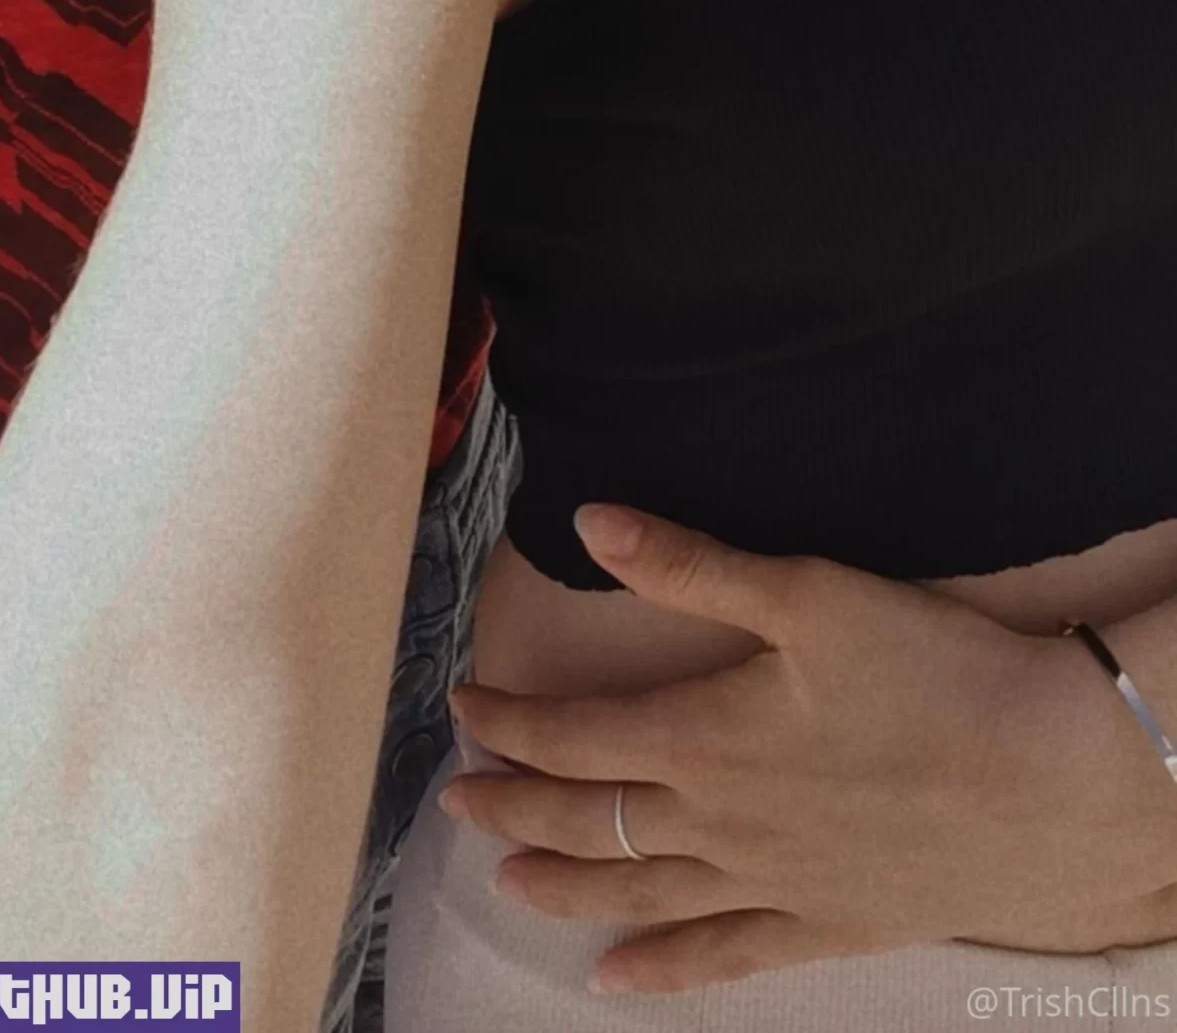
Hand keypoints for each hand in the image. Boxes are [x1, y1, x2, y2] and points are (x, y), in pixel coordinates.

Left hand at [444, 506, 1176, 993]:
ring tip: (506, 882)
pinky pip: (718, 960)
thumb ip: (689, 566)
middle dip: (512, 809)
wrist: (1045, 776)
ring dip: (562, 888)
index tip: (463, 707)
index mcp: (705, 736)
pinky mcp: (820, 926)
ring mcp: (767, 885)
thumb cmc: (932, 669)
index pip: (575, 736)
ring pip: (635, 895)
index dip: (510, 724)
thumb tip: (590, 522)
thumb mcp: (807, 593)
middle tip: (457, 799)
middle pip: (587, 822)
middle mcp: (719, 823)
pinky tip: (613, 981)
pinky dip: (658, 972)